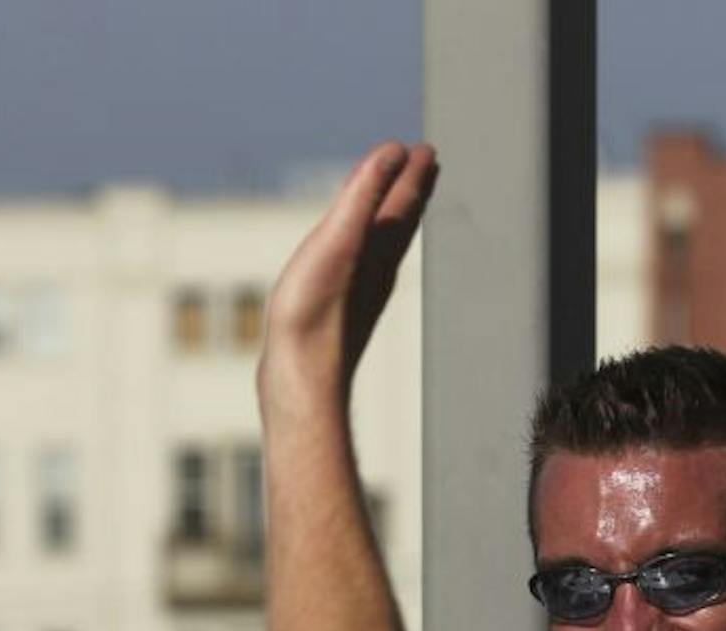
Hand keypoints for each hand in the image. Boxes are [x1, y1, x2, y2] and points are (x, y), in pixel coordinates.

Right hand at [258, 141, 437, 418]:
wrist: (300, 384)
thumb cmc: (314, 315)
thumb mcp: (338, 242)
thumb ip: (364, 195)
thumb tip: (395, 152)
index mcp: (378, 249)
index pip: (404, 200)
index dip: (413, 172)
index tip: (425, 150)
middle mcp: (376, 271)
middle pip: (401, 222)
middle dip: (411, 192)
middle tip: (424, 168)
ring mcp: (358, 295)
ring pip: (383, 248)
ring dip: (392, 220)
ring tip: (395, 206)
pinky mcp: (338, 315)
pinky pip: (359, 270)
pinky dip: (364, 250)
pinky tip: (354, 260)